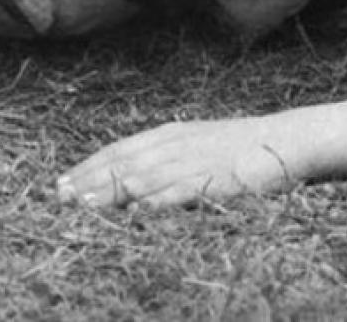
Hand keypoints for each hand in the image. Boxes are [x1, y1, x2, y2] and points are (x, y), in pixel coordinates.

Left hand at [57, 115, 300, 208]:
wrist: (287, 138)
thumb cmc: (239, 147)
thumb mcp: (195, 144)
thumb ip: (166, 157)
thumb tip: (132, 177)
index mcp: (168, 135)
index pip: (118, 151)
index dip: (88, 167)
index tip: (61, 182)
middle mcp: (174, 144)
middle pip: (123, 163)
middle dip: (89, 180)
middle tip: (59, 196)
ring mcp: (194, 161)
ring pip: (144, 177)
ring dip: (112, 191)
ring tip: (84, 204)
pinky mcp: (216, 179)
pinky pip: (182, 191)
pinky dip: (158, 200)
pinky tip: (137, 211)